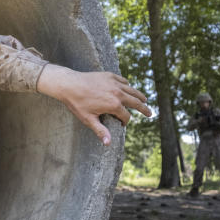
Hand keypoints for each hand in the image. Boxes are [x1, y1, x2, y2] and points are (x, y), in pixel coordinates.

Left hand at [36, 65, 151, 145]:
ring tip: (144, 100)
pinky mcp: (109, 75)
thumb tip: (108, 143)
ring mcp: (114, 83)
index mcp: (114, 105)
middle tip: (150, 113)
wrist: (69, 84)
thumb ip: (100, 131)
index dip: (125, 121)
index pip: (126, 116)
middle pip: (135, 102)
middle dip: (143, 108)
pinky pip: (123, 81)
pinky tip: (128, 88)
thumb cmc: (77, 103)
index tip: (121, 124)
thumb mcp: (88, 119)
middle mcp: (117, 93)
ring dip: (139, 96)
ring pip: (132, 90)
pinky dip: (127, 85)